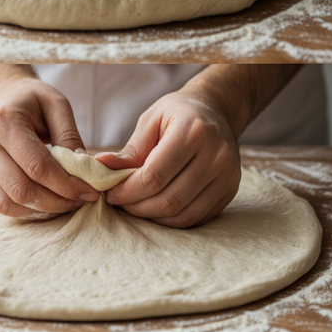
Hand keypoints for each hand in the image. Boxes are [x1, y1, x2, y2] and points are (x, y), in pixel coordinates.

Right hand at [0, 76, 97, 218]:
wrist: (6, 99)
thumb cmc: (34, 101)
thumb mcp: (58, 105)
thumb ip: (70, 136)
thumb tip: (83, 169)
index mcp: (4, 123)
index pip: (37, 166)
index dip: (66, 184)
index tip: (90, 190)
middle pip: (21, 189)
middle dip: (58, 201)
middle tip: (83, 199)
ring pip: (9, 203)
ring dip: (44, 210)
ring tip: (69, 202)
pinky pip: (2, 205)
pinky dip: (28, 210)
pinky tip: (50, 203)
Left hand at [96, 91, 240, 227]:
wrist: (217, 111)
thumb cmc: (178, 113)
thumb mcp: (151, 121)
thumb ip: (130, 150)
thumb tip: (100, 168)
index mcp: (193, 132)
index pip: (154, 177)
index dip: (127, 191)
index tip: (110, 193)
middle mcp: (216, 155)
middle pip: (169, 200)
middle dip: (136, 208)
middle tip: (121, 202)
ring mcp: (228, 175)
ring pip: (183, 215)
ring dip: (153, 217)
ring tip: (137, 206)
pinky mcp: (231, 190)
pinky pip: (197, 218)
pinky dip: (172, 219)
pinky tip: (158, 208)